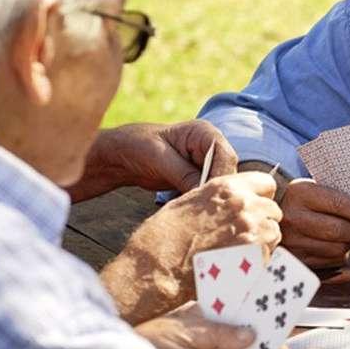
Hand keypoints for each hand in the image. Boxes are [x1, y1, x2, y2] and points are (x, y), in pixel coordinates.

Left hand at [71, 121, 237, 200]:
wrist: (123, 155)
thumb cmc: (137, 146)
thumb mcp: (159, 158)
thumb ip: (183, 174)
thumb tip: (204, 192)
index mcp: (204, 133)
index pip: (225, 156)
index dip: (220, 177)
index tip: (208, 196)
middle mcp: (210, 147)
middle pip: (226, 173)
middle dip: (216, 191)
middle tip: (205, 212)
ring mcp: (206, 164)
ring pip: (218, 186)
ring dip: (208, 200)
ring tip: (197, 215)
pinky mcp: (198, 179)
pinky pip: (207, 193)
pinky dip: (200, 203)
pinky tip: (191, 214)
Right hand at [106, 171, 282, 323]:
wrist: (157, 268)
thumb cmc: (164, 236)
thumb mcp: (189, 201)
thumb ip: (219, 198)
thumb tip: (233, 201)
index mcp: (227, 187)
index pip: (267, 182)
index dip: (261, 196)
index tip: (253, 207)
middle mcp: (244, 205)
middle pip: (273, 210)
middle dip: (263, 221)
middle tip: (243, 236)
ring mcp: (252, 231)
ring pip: (275, 234)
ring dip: (263, 242)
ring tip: (238, 253)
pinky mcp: (255, 258)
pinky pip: (269, 257)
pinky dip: (258, 262)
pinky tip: (237, 266)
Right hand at [279, 179, 349, 268]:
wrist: (269, 213)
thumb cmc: (301, 199)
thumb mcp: (313, 188)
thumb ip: (339, 196)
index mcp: (301, 194)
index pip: (337, 204)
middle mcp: (294, 217)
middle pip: (339, 231)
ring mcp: (293, 241)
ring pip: (338, 249)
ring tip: (349, 235)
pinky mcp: (296, 259)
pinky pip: (330, 261)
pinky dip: (340, 254)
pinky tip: (335, 244)